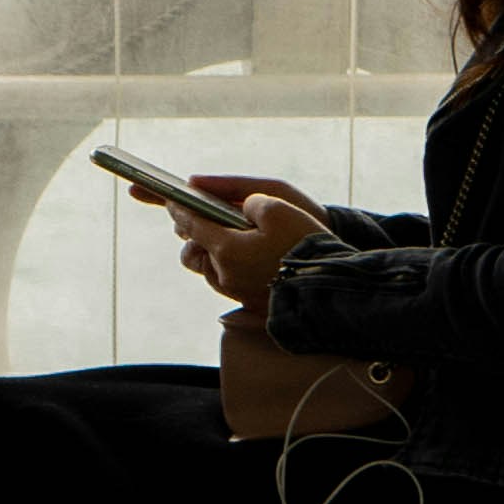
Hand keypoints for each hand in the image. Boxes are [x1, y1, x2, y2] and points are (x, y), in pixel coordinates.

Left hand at [149, 174, 320, 305]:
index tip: (173, 199)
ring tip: (227, 239)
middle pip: (193, 252)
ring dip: (211, 253)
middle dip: (193, 235)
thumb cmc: (305, 246)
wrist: (331, 288)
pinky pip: (228, 282)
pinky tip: (245, 257)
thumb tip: (238, 205)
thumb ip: (249, 200)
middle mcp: (224, 275)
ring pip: (209, 270)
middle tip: (200, 220)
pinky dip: (228, 267)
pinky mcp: (249, 303)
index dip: (180, 209)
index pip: (193, 224)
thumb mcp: (279, 207)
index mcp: (226, 249)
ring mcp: (236, 292)